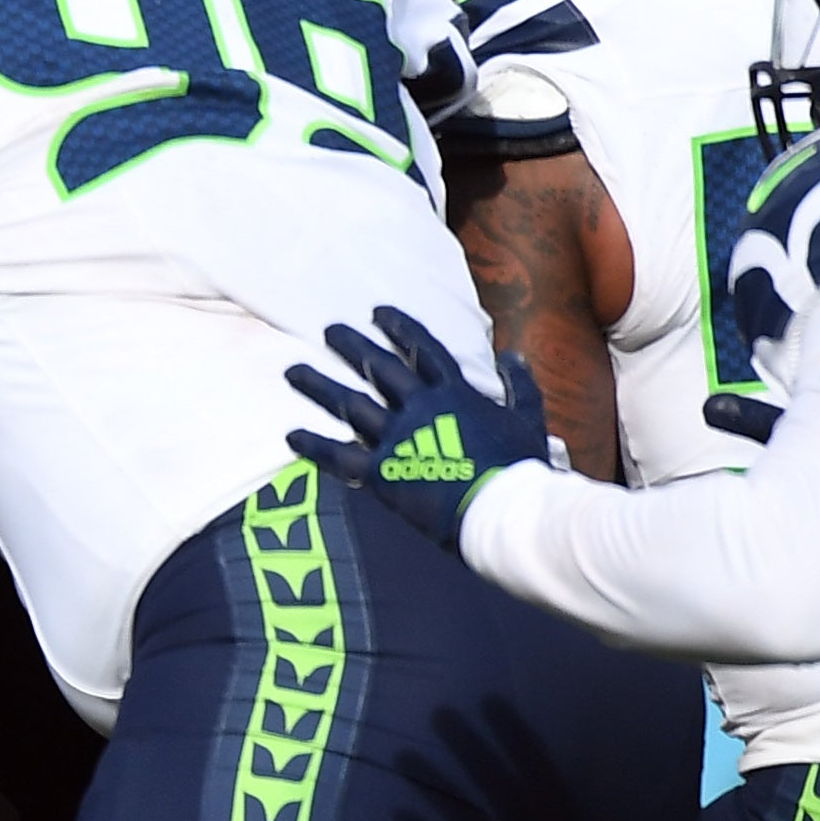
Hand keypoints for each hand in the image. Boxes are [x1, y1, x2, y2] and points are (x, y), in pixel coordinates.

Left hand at [282, 304, 551, 546]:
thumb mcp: (528, 419)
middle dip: (352, 346)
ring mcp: (397, 438)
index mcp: (455, 394)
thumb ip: (520, 386)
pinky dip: (314, 445)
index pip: (423, 351)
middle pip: (379, 368)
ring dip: (319, 385)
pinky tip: (290, 435)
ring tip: (293, 371)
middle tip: (330, 330)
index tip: (378, 312)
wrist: (502, 508)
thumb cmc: (521, 468)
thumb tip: (514, 356)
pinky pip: (340, 456)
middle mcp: (420, 408)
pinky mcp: (382, 472)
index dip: (400, 328)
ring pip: (351, 403)